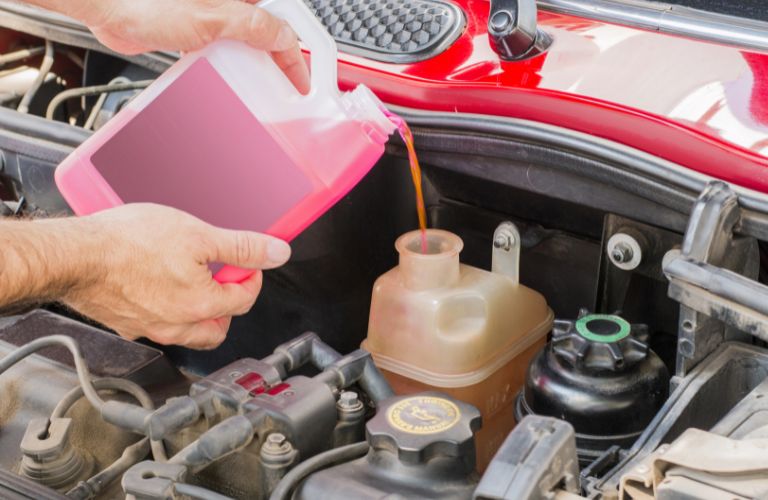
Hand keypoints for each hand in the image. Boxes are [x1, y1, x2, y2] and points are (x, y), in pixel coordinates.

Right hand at [63, 204, 290, 349]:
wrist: (77, 255)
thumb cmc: (129, 244)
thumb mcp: (199, 235)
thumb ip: (242, 247)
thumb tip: (276, 252)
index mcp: (202, 306)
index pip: (245, 299)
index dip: (252, 275)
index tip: (246, 262)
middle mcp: (178, 326)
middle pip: (220, 327)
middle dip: (230, 304)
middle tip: (224, 277)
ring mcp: (150, 328)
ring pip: (190, 332)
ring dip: (202, 313)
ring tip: (196, 283)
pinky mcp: (126, 324)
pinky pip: (159, 326)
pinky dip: (170, 312)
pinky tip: (162, 286)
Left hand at [75, 0, 309, 92]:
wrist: (109, 5)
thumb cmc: (149, 2)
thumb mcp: (214, 18)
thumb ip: (255, 26)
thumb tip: (285, 38)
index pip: (282, 23)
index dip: (295, 54)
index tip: (300, 80)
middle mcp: (229, 2)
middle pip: (267, 32)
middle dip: (276, 59)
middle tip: (283, 84)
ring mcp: (212, 14)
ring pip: (245, 42)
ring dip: (250, 64)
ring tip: (254, 85)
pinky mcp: (194, 28)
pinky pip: (221, 49)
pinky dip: (226, 64)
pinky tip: (223, 76)